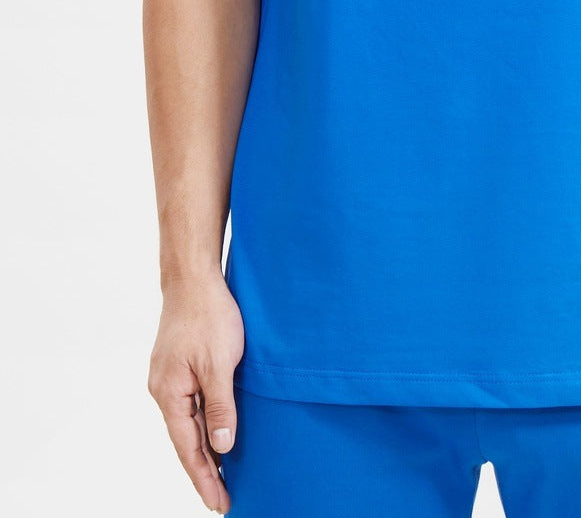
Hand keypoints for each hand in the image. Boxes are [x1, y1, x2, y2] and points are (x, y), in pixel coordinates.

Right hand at [147, 273, 244, 513]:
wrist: (194, 277)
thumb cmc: (208, 316)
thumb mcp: (220, 364)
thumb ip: (221, 408)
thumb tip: (222, 449)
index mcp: (169, 394)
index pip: (188, 449)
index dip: (205, 478)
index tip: (219, 504)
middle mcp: (164, 390)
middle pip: (186, 440)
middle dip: (205, 470)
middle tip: (223, 499)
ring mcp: (171, 377)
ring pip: (190, 422)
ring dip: (206, 448)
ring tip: (223, 475)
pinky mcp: (180, 365)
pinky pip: (193, 404)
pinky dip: (205, 423)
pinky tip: (217, 431)